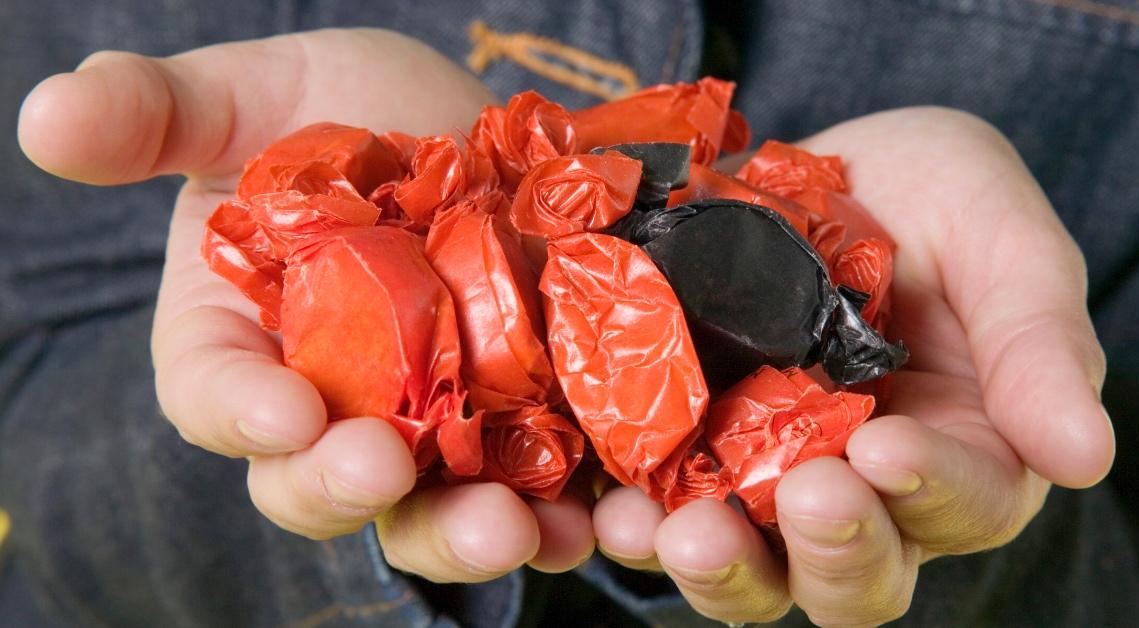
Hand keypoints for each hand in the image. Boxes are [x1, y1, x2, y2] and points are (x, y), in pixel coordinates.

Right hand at [18, 28, 594, 580]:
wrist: (467, 127)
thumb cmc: (339, 111)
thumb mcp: (251, 94)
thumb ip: (154, 111)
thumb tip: (43, 117)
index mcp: (241, 341)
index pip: (217, 396)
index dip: (240, 411)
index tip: (280, 410)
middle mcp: (329, 403)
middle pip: (315, 480)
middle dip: (344, 485)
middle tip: (381, 469)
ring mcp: (427, 424)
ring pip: (428, 507)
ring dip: (463, 531)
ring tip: (516, 531)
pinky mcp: (516, 425)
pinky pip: (533, 489)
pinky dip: (561, 514)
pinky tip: (598, 522)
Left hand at [593, 107, 1113, 624]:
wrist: (813, 169)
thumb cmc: (929, 197)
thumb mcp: (999, 238)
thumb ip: (1039, 341)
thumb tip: (1085, 456)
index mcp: (967, 450)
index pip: (967, 503)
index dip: (932, 488)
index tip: (887, 446)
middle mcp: (868, 490)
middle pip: (859, 573)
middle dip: (833, 549)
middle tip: (806, 497)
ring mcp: (769, 482)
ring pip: (757, 569)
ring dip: (722, 564)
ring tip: (681, 531)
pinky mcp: (686, 456)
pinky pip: (662, 517)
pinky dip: (638, 526)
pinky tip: (617, 509)